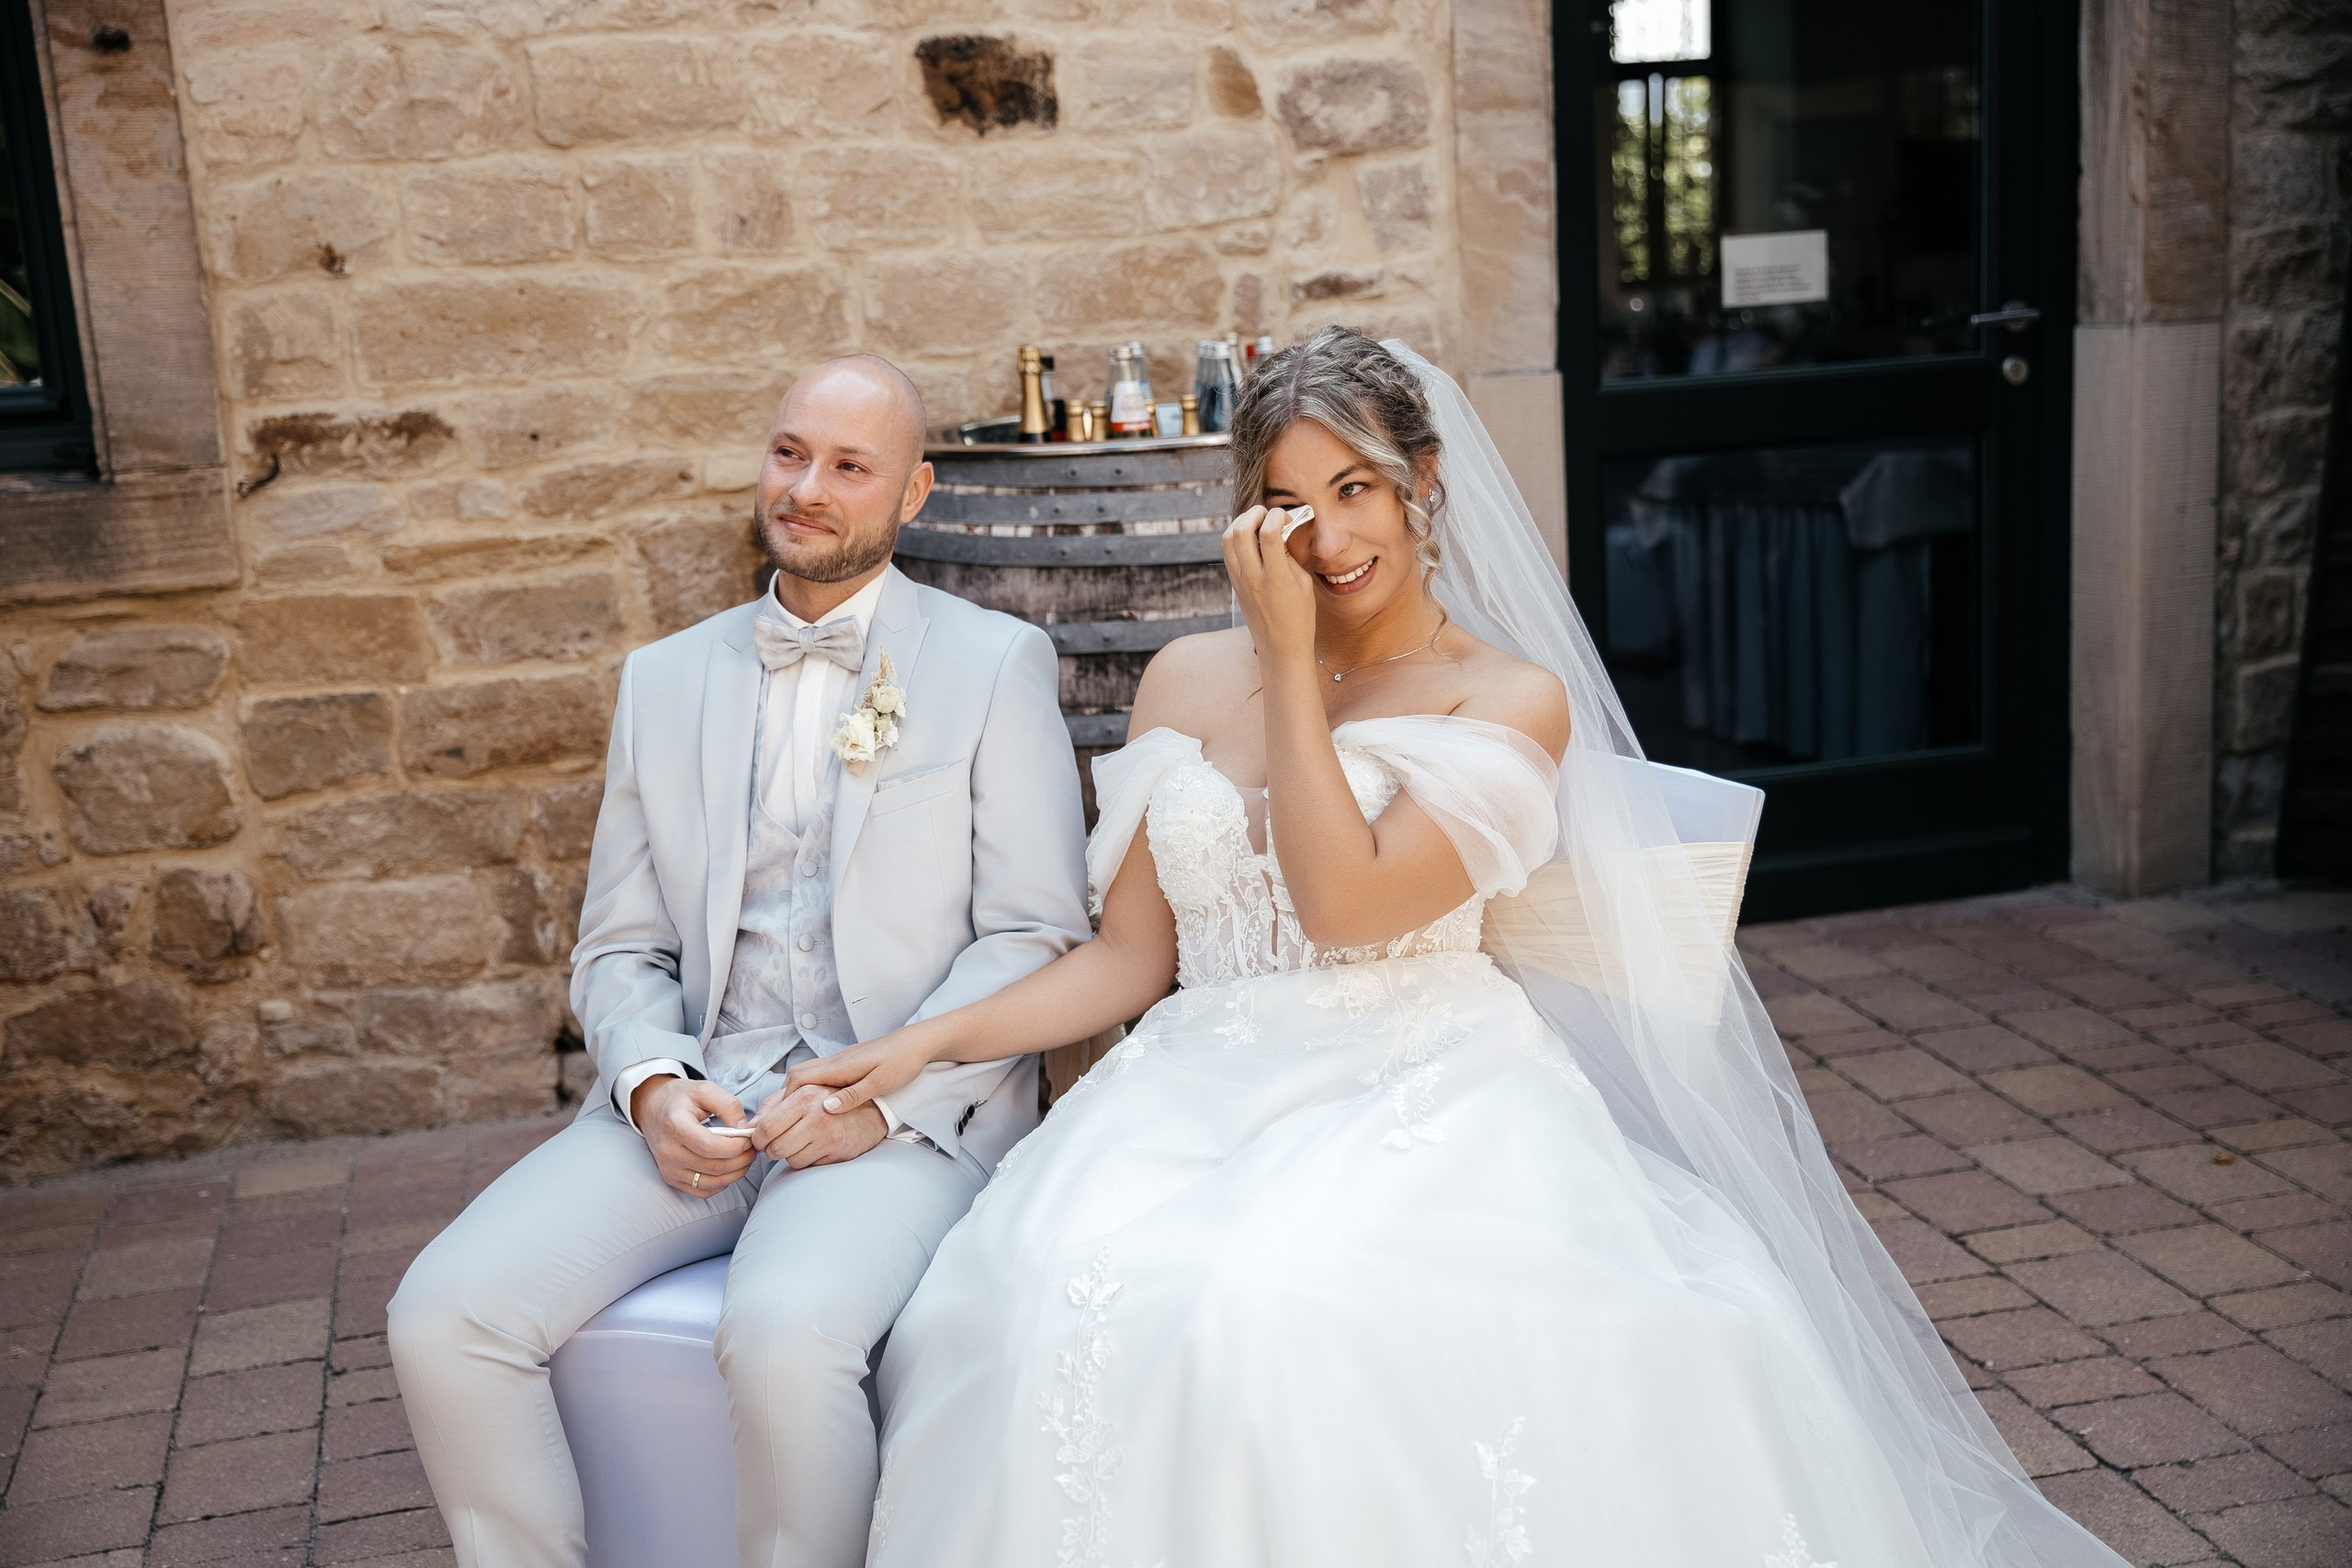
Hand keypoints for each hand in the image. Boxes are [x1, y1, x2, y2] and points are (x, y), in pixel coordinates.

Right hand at [636, 1077, 757, 1196]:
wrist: (652, 1108)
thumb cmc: (679, 1098)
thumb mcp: (704, 1089)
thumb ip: (728, 1105)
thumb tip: (744, 1127)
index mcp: (675, 1125)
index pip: (709, 1147)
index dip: (735, 1147)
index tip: (748, 1139)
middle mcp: (668, 1150)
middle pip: (713, 1166)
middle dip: (741, 1160)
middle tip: (753, 1149)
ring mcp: (668, 1167)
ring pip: (711, 1182)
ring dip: (735, 1173)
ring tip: (745, 1158)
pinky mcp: (671, 1178)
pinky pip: (702, 1190)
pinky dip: (721, 1184)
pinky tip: (729, 1169)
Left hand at [750, 1083, 886, 1168]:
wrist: (872, 1110)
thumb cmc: (832, 1099)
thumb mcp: (804, 1091)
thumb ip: (773, 1105)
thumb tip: (748, 1127)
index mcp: (805, 1097)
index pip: (767, 1127)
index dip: (757, 1138)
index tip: (759, 1139)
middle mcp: (818, 1116)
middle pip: (775, 1148)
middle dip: (771, 1150)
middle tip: (777, 1144)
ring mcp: (829, 1137)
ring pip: (790, 1160)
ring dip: (790, 1155)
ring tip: (800, 1143)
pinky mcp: (839, 1153)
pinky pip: (808, 1166)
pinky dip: (807, 1160)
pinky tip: (816, 1147)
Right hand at [782, 1028, 935, 1116]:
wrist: (918, 1042)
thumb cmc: (903, 1062)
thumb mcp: (880, 1083)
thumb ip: (853, 1095)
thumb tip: (825, 1108)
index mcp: (840, 1066)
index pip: (799, 1080)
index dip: (783, 1100)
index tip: (774, 1119)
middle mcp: (834, 1061)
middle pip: (796, 1077)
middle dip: (781, 1099)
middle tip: (772, 1122)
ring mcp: (839, 1060)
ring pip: (804, 1075)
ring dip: (792, 1094)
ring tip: (786, 1116)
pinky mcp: (846, 1063)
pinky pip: (816, 1075)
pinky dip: (805, 1089)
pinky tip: (809, 1102)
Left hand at [1222, 505, 1317, 665]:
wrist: (1281, 649)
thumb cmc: (1300, 619)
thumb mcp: (1304, 585)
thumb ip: (1289, 557)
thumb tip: (1280, 533)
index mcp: (1276, 579)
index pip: (1269, 534)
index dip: (1278, 516)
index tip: (1288, 517)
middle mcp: (1253, 578)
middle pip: (1241, 531)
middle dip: (1255, 513)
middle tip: (1268, 514)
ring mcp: (1240, 581)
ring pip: (1228, 539)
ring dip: (1241, 522)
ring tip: (1257, 521)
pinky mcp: (1234, 584)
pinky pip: (1228, 553)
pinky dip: (1235, 538)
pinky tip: (1250, 537)